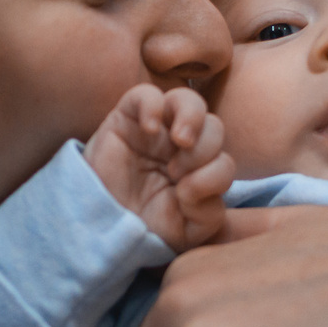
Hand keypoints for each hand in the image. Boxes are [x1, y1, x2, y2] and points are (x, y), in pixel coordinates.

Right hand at [86, 85, 236, 251]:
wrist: (102, 227)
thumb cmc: (145, 227)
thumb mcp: (186, 231)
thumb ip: (209, 214)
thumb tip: (205, 188)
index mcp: (200, 172)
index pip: (225, 161)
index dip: (214, 176)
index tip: (185, 196)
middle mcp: (182, 148)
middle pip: (214, 126)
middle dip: (205, 150)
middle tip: (177, 173)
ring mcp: (157, 131)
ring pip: (188, 100)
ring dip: (192, 118)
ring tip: (181, 141)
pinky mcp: (127, 119)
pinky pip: (146, 95)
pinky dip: (153, 106)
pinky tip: (150, 129)